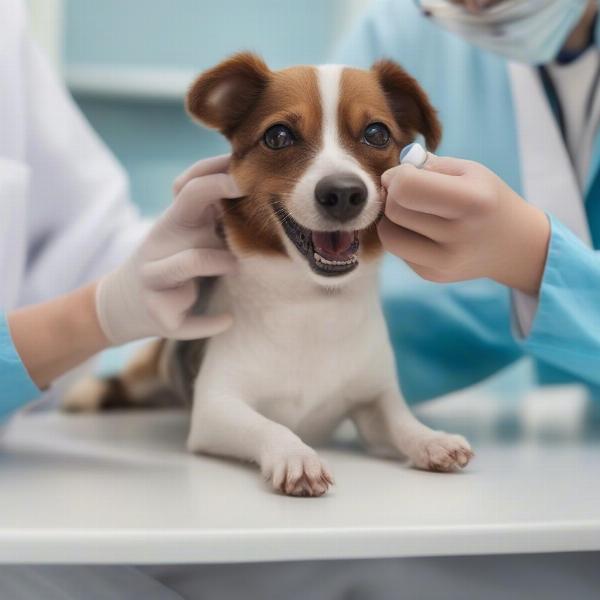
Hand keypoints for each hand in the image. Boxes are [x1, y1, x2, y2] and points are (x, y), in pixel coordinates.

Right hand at [96, 155, 239, 344]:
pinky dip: (213, 321)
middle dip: (216, 194)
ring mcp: (155, 279)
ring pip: (191, 261)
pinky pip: (191, 320)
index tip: (247, 174)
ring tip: (235, 266)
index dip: (217, 177)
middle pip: (186, 208)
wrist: (125, 304)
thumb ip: (212, 213)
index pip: (190, 188)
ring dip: (220, 260)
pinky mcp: (160, 315)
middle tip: (249, 201)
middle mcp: (159, 245)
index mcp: (171, 223)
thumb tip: (258, 186)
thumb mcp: (186, 234)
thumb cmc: (172, 262)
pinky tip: (227, 319)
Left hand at [378, 150, 550, 294]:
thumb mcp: (469, 171)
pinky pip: (398, 251)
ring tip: (411, 211)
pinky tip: (423, 231)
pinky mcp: (433, 275)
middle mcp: (459, 235)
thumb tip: (387, 179)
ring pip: (389, 236)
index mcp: (472, 200)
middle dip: (393, 196)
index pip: (406, 187)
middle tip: (407, 191)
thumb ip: (427, 166)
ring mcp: (445, 261)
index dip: (396, 177)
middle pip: (394, 211)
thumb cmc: (486, 199)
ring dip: (392, 219)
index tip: (405, 174)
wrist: (515, 245)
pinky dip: (402, 236)